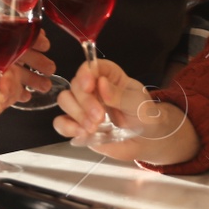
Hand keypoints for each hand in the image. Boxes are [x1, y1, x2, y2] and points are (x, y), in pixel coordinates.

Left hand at [0, 28, 53, 130]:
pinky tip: (22, 100)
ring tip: (35, 90)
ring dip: (26, 85)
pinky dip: (13, 100)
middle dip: (34, 67)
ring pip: (16, 82)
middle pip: (17, 64)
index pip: (7, 46)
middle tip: (45, 74)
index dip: (26, 43)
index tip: (42, 44)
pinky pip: (9, 98)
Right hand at [52, 59, 194, 164]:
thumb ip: (120, 95)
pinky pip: (61, 122)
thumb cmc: (145, 117)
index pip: (91, 66)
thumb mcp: (138, 104)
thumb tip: (101, 83)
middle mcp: (93, 89)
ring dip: (76, 114)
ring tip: (93, 127)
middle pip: (75, 85)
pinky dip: (67, 127)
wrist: (147, 141)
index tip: (88, 85)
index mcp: (109, 77)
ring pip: (65, 100)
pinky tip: (82, 133)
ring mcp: (84, 107)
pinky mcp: (78, 125)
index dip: (86, 73)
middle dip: (85, 101)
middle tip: (100, 117)